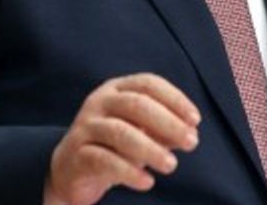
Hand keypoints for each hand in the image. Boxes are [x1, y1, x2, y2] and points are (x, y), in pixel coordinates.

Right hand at [43, 73, 200, 204]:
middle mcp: (99, 102)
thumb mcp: (142, 134)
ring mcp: (86, 126)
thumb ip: (164, 130)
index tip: (195, 120)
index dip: (175, 99)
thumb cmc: (114, 146)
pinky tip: (147, 182)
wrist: (71, 169)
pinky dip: (129, 171)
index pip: (148, 84)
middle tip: (191, 143)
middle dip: (168, 122)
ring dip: (150, 149)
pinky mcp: (77, 154)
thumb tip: (191, 133)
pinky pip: (104, 160)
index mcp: (117, 89)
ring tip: (171, 165)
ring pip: (120, 132)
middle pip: (136, 104)